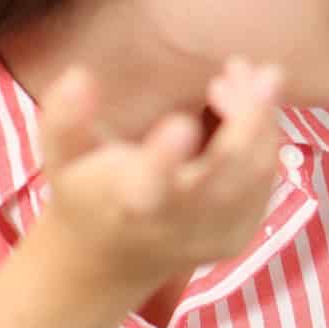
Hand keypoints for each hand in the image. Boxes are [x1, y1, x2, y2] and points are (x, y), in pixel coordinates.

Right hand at [33, 58, 284, 300]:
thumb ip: (65, 118)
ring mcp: (215, 233)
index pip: (149, 188)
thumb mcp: (63, 158)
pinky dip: (266, 135)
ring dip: (260, 116)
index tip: (182, 122)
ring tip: (244, 71)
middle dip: (244, 117)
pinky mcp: (239, 233)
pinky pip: (264, 180)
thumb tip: (80, 76)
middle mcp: (179, 225)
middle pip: (226, 174)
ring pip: (255, 171)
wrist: (111, 261)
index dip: (165, 159)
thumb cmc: (87, 193)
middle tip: (237, 66)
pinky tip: (251, 99)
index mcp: (131, 205)